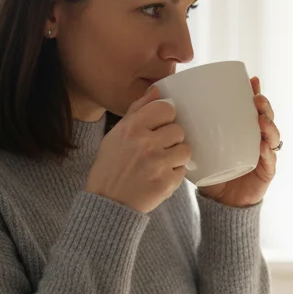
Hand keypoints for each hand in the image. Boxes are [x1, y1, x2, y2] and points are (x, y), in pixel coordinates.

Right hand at [84, 86, 192, 213]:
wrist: (107, 203)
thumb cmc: (111, 167)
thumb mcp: (116, 135)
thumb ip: (137, 110)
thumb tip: (157, 90)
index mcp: (131, 128)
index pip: (166, 108)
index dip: (166, 118)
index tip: (160, 127)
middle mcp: (144, 143)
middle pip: (178, 130)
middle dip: (171, 140)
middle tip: (158, 150)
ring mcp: (157, 163)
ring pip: (185, 150)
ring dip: (176, 157)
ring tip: (160, 164)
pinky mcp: (166, 182)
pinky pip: (182, 171)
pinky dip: (173, 174)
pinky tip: (158, 177)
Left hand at [197, 76, 279, 207]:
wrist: (219, 203)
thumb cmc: (209, 173)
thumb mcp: (198, 148)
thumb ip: (187, 131)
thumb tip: (160, 105)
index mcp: (243, 132)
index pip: (252, 109)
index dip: (254, 93)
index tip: (251, 81)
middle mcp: (257, 140)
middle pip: (266, 118)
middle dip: (265, 106)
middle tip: (256, 99)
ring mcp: (264, 157)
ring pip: (273, 137)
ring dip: (270, 126)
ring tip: (261, 120)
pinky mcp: (265, 173)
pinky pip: (270, 161)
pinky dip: (268, 153)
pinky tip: (263, 147)